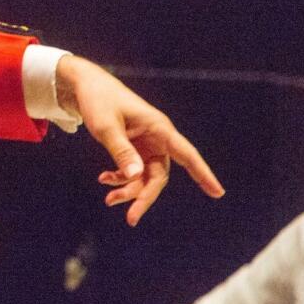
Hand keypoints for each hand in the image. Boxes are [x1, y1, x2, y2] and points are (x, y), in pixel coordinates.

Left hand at [57, 55, 223, 225]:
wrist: (85, 86)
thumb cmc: (98, 100)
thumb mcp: (106, 126)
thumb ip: (121, 151)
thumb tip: (137, 177)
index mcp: (159, 128)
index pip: (186, 154)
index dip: (203, 173)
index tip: (218, 192)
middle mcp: (157, 138)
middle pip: (159, 176)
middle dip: (144, 197)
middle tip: (131, 218)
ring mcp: (146, 144)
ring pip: (145, 177)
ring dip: (129, 190)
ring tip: (109, 199)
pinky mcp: (134, 148)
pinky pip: (133, 171)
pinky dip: (121, 179)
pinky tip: (105, 180)